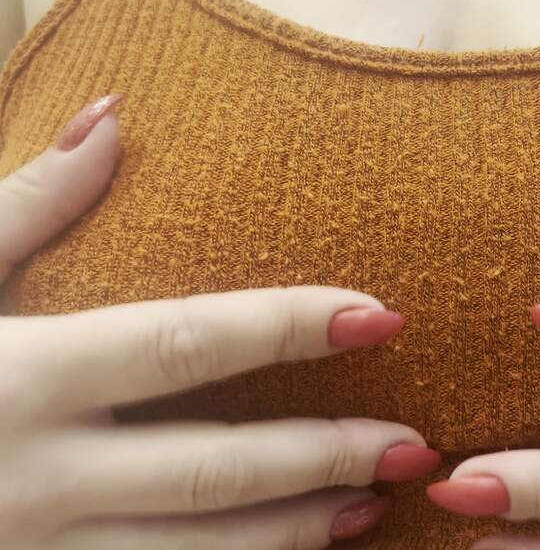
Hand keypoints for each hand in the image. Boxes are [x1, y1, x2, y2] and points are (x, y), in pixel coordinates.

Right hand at [0, 95, 440, 549]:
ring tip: (373, 506)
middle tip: (413, 444)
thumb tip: (112, 119)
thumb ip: (28, 203)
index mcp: (16, 376)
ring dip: (292, 534)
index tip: (379, 315)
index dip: (284, 328)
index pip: (181, 345)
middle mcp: (34, 478)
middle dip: (320, 457)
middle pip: (209, 471)